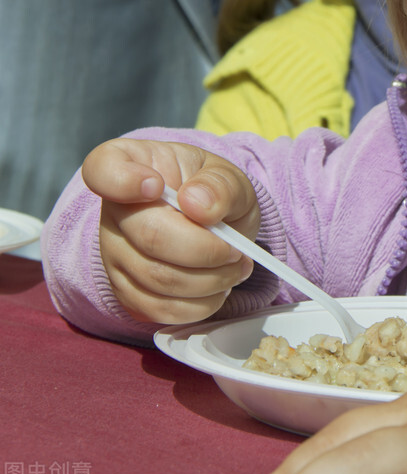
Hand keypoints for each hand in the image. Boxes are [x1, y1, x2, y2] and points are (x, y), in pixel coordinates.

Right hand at [82, 138, 260, 324]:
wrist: (211, 223)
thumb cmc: (211, 192)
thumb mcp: (226, 176)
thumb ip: (219, 185)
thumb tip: (198, 204)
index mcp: (128, 164)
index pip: (103, 168)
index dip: (124, 180)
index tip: (155, 185)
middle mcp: (112, 211)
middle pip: (151, 237)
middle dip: (208, 249)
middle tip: (237, 250)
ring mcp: (113, 254)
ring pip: (159, 280)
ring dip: (211, 280)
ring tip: (235, 266)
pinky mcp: (126, 292)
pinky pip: (160, 308)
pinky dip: (201, 303)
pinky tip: (218, 286)